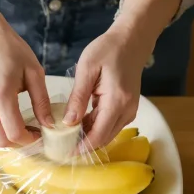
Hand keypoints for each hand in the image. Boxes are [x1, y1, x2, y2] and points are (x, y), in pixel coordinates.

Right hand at [0, 13, 53, 147]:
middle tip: (33, 132)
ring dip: (9, 134)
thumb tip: (49, 124)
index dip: (30, 140)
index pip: (15, 133)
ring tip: (22, 121)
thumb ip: (42, 101)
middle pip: (2, 141)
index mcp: (1, 95)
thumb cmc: (11, 49)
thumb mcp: (34, 72)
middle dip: (20, 143)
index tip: (41, 134)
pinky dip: (0, 126)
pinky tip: (9, 113)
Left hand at [63, 26, 151, 149]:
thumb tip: (68, 122)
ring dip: (89, 137)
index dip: (82, 148)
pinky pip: (111, 124)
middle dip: (84, 146)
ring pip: (108, 134)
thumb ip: (78, 97)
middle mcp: (127, 110)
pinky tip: (80, 123)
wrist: (132, 40)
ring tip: (67, 136)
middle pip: (104, 138)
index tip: (64, 153)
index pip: (98, 135)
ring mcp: (130, 110)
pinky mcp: (128, 108)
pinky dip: (96, 128)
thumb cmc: (108, 49)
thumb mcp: (87, 69)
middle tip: (61, 147)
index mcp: (117, 101)